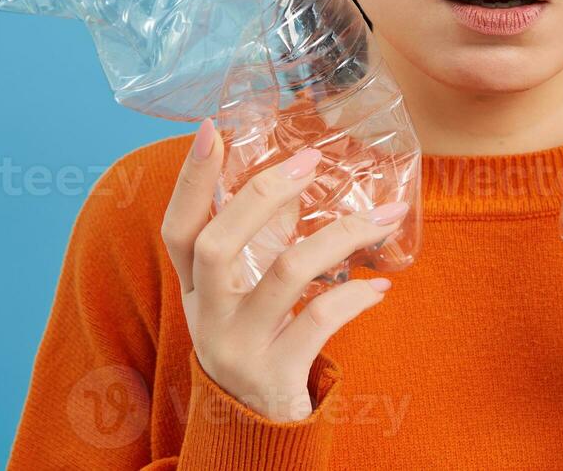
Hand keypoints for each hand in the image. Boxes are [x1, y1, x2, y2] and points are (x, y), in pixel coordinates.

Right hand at [162, 117, 406, 421]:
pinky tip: (379, 287)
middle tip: (310, 160)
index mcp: (194, 289)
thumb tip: (295, 180)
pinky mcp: (275, 374)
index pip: (179, 227)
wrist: (256, 434)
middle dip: (264, 194)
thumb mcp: (243, 295)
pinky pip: (320, 322)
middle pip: (217, 245)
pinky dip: (356, 299)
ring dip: (340, 238)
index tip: (211, 128)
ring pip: (284, 276)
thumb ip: (261, 240)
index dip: (191, 180)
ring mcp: (238, 347)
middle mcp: (206, 315)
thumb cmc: (255, 344)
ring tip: (383, 217)